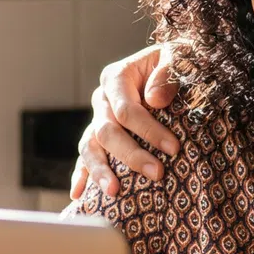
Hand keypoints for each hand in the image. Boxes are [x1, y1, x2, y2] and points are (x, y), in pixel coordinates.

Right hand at [69, 44, 182, 198]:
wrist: (168, 68)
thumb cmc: (174, 64)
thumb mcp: (176, 58)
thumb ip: (167, 73)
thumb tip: (154, 100)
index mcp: (117, 77)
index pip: (126, 109)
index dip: (148, 130)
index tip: (173, 148)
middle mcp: (102, 99)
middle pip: (107, 131)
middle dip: (132, 155)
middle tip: (157, 173)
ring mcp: (98, 119)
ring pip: (90, 147)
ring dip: (100, 171)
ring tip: (114, 191)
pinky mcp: (99, 137)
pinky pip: (85, 157)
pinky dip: (81, 175)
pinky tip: (78, 195)